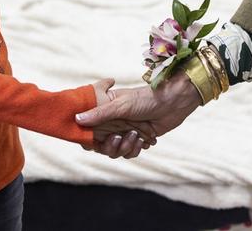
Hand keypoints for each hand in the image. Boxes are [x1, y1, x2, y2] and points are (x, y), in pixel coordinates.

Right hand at [75, 73, 202, 147]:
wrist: (174, 103)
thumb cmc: (147, 98)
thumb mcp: (121, 105)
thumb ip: (100, 114)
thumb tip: (77, 119)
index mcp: (104, 110)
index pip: (88, 129)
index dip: (88, 139)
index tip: (92, 143)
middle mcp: (112, 122)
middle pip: (100, 145)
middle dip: (110, 146)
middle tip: (118, 138)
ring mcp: (124, 131)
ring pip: (115, 151)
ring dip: (125, 147)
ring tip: (136, 135)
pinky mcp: (137, 139)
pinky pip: (129, 152)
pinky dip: (135, 149)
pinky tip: (144, 140)